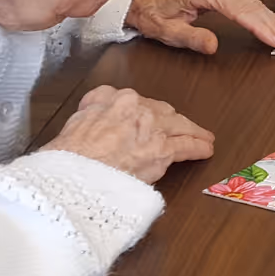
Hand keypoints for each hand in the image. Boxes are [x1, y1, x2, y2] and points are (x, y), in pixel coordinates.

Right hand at [43, 85, 215, 182]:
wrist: (76, 175)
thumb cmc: (68, 157)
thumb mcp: (72, 125)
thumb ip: (89, 116)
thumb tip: (92, 119)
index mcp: (111, 100)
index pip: (132, 100)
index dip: (140, 112)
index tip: (143, 119)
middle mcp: (135, 108)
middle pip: (159, 110)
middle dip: (168, 119)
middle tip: (176, 126)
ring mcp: (151, 128)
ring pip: (177, 125)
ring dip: (190, 130)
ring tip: (202, 136)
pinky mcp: (162, 150)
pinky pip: (186, 146)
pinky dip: (197, 147)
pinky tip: (206, 148)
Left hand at [126, 0, 274, 53]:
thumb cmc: (153, 13)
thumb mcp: (166, 31)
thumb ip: (190, 38)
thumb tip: (213, 46)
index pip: (241, 10)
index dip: (263, 28)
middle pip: (252, 6)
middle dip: (274, 26)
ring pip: (254, 3)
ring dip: (273, 22)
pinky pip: (248, 1)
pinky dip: (263, 15)